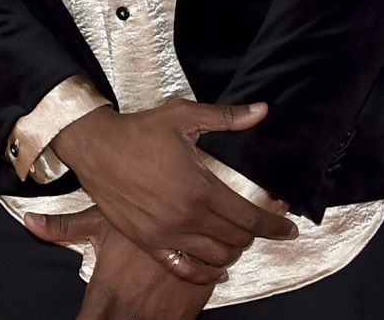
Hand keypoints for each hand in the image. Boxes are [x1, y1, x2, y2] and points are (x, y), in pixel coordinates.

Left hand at [27, 207, 214, 319]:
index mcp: (105, 292)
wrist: (197, 226)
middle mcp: (129, 310)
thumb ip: (61, 228)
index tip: (82, 318)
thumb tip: (30, 222)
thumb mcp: (100, 221)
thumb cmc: (146, 220)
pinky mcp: (182, 318)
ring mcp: (157, 317)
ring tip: (129, 306)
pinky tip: (151, 310)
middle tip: (105, 311)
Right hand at [49, 100, 293, 276]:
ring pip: (215, 257)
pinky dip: (204, 273)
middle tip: (258, 227)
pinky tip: (215, 269)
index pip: (250, 218)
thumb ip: (226, 118)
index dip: (275, 226)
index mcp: (200, 188)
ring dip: (232, 252)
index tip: (289, 229)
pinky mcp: (148, 241)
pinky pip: (183, 268)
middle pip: (236, 239)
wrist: (94, 147)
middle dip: (254, 236)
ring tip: (236, 241)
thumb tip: (261, 110)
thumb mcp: (183, 116)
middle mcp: (185, 216)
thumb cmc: (137, 131)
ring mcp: (166, 233)